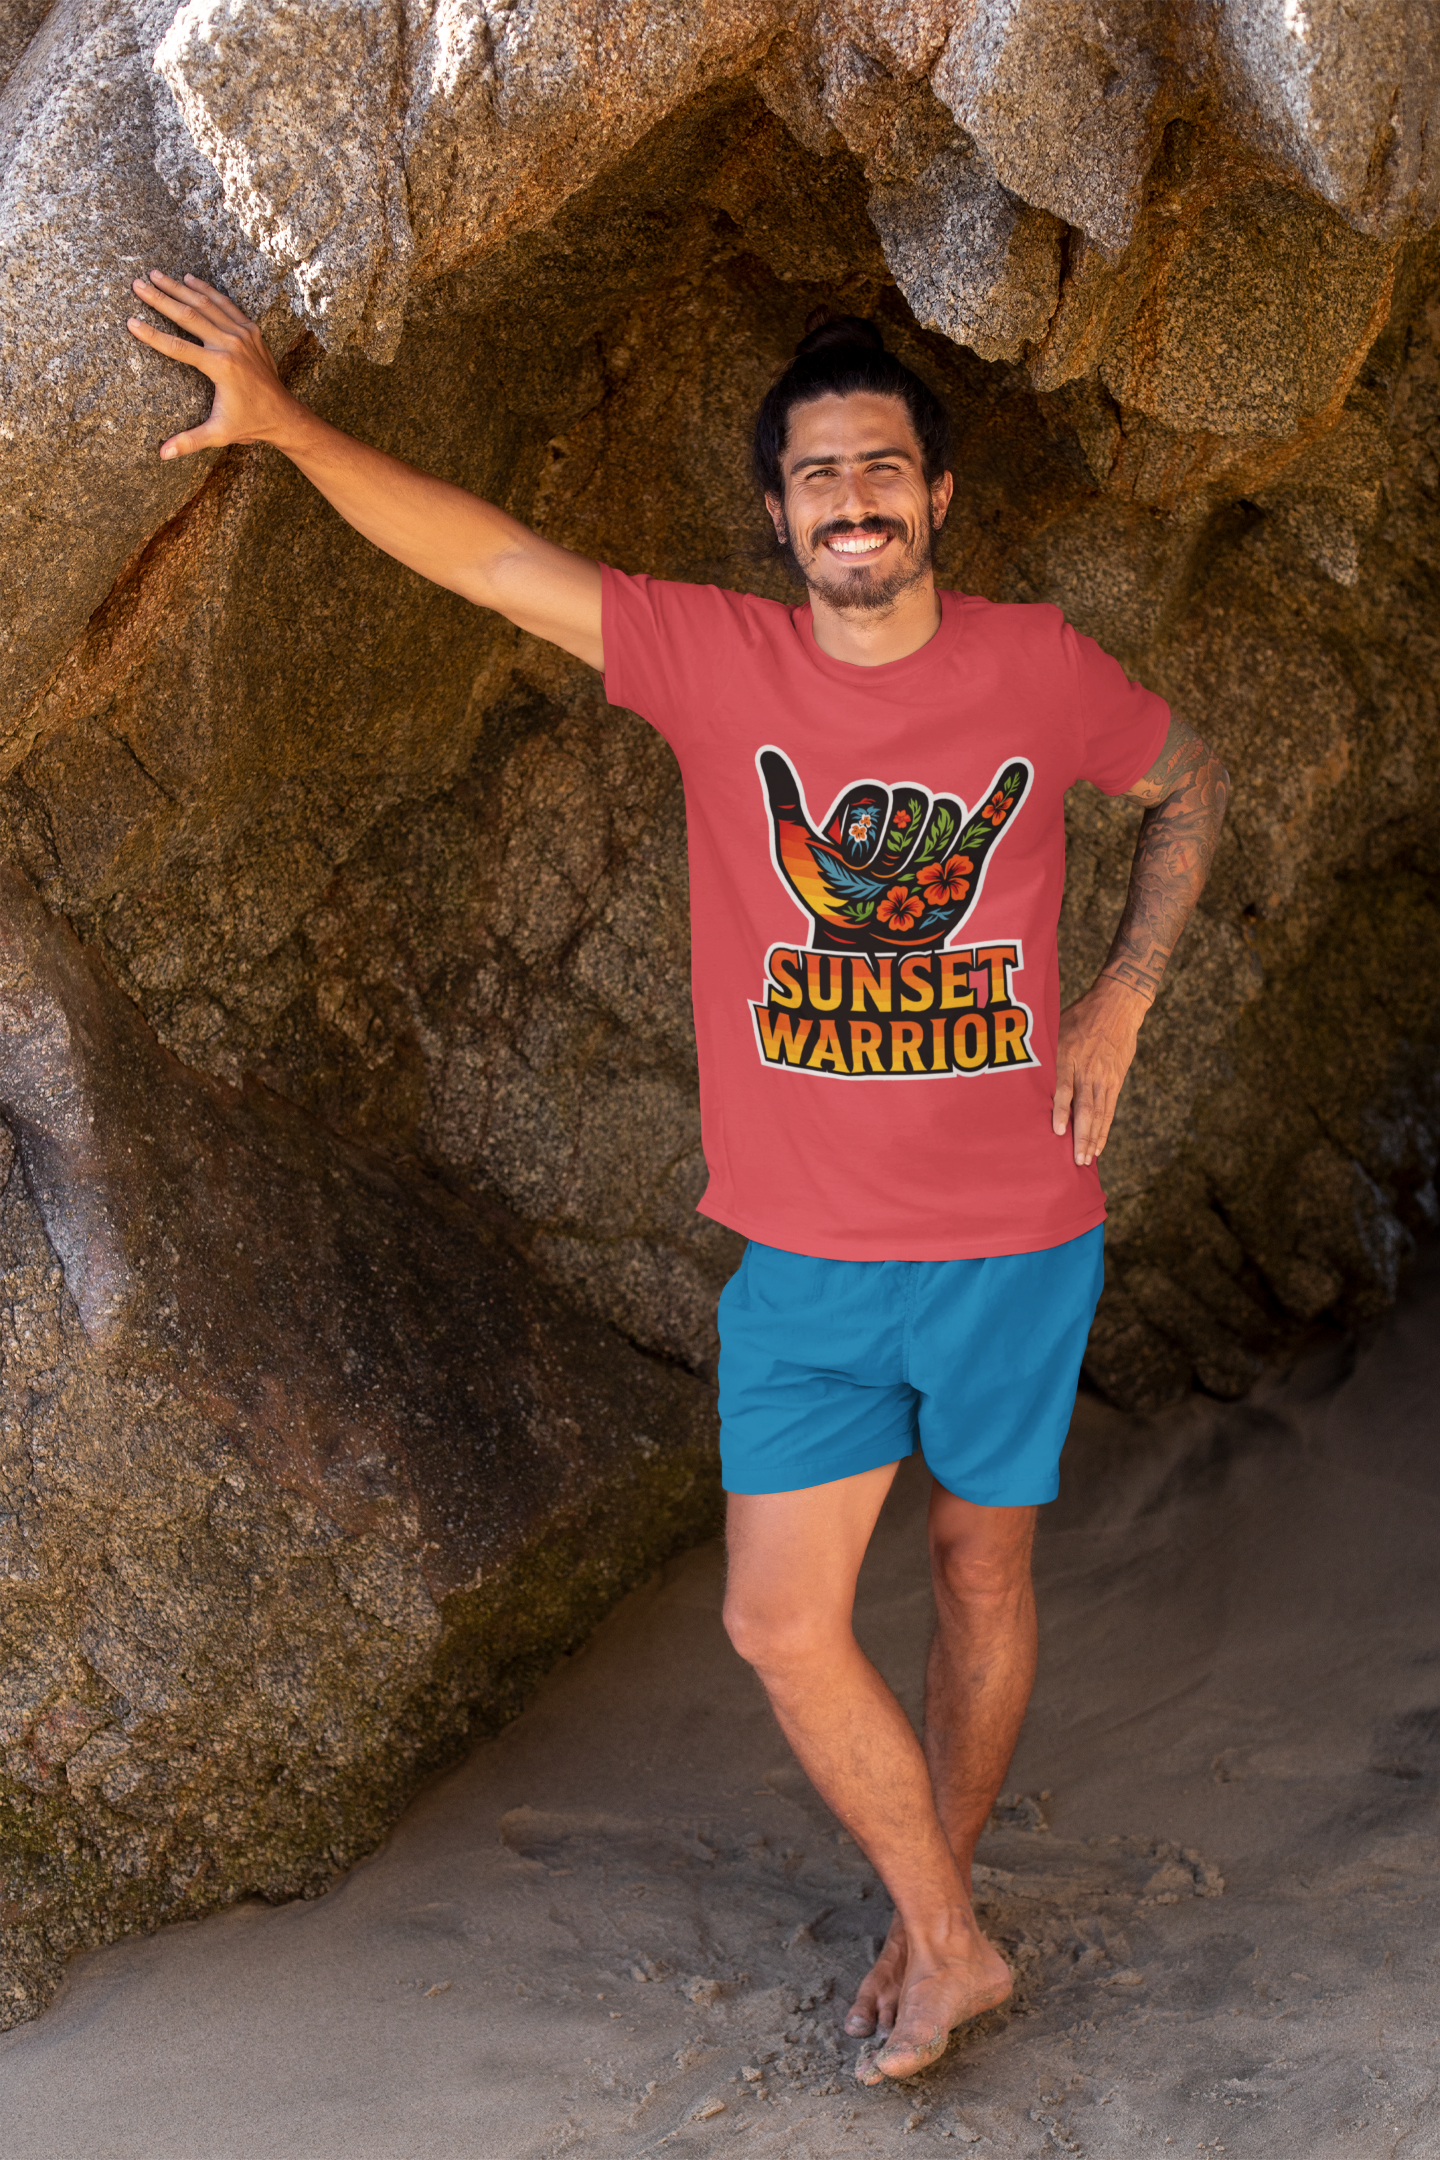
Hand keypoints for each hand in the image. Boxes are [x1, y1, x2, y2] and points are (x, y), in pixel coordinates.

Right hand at [126, 271, 303, 459]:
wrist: (283, 414)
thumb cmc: (248, 424)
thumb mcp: (218, 434)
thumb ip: (189, 441)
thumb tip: (162, 454)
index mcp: (220, 367)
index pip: (177, 347)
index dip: (152, 335)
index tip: (131, 322)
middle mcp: (231, 345)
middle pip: (189, 315)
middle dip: (160, 298)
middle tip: (138, 284)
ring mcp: (243, 334)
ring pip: (206, 304)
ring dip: (179, 287)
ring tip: (156, 274)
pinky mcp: (251, 330)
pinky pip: (225, 304)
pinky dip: (207, 290)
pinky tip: (189, 279)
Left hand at [759, 748, 1029, 954]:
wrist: (861, 951)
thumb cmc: (827, 901)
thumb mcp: (796, 851)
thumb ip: (785, 804)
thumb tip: (766, 753)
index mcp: (871, 808)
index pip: (879, 793)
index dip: (862, 829)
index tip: (846, 860)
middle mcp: (904, 819)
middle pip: (912, 799)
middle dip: (893, 843)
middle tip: (878, 879)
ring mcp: (935, 839)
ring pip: (943, 814)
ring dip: (924, 849)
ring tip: (904, 883)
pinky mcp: (964, 862)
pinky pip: (988, 824)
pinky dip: (1005, 799)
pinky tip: (1017, 770)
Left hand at [1052, 976, 1146, 1166]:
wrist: (1117, 1005)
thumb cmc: (1078, 1016)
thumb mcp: (1056, 1029)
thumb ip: (1044, 1054)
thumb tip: (1021, 1076)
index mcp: (1068, 1055)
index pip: (1065, 1087)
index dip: (1062, 1110)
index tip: (1058, 1131)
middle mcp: (1087, 1069)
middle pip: (1084, 1107)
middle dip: (1080, 1135)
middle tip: (1076, 1160)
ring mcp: (1104, 1077)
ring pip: (1098, 1113)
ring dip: (1093, 1138)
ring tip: (1087, 1160)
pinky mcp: (1115, 1080)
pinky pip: (1110, 1109)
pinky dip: (1104, 1129)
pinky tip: (1099, 1146)